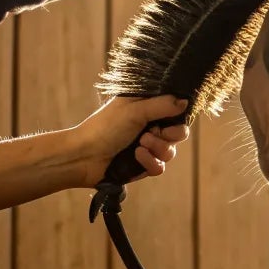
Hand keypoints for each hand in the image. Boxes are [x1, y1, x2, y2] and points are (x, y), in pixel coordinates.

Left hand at [64, 94, 192, 188]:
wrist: (83, 157)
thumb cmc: (104, 128)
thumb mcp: (135, 110)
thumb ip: (163, 105)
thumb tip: (186, 101)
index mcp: (148, 108)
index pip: (176, 110)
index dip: (178, 116)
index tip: (171, 118)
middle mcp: (150, 127)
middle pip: (179, 132)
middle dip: (170, 135)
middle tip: (154, 132)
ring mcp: (147, 147)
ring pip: (171, 151)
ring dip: (157, 149)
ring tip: (139, 146)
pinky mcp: (143, 166)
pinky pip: (160, 167)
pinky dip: (150, 163)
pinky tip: (136, 158)